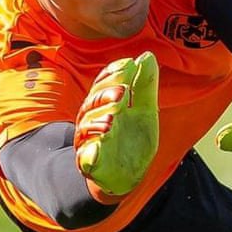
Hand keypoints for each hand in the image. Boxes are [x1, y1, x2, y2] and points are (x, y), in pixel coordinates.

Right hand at [74, 52, 159, 195]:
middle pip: (91, 104)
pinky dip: (90, 154)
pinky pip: (85, 159)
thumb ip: (145, 86)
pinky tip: (97, 150)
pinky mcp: (89, 164)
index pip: (102, 84)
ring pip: (86, 128)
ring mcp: (88, 142)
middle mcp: (91, 121)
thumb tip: (146, 55)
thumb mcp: (145, 111)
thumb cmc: (132, 139)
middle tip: (123, 92)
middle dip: (105, 95)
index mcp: (104, 105)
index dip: (112, 74)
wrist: (127, 175)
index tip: (128, 64)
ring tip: (113, 117)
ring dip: (98, 121)